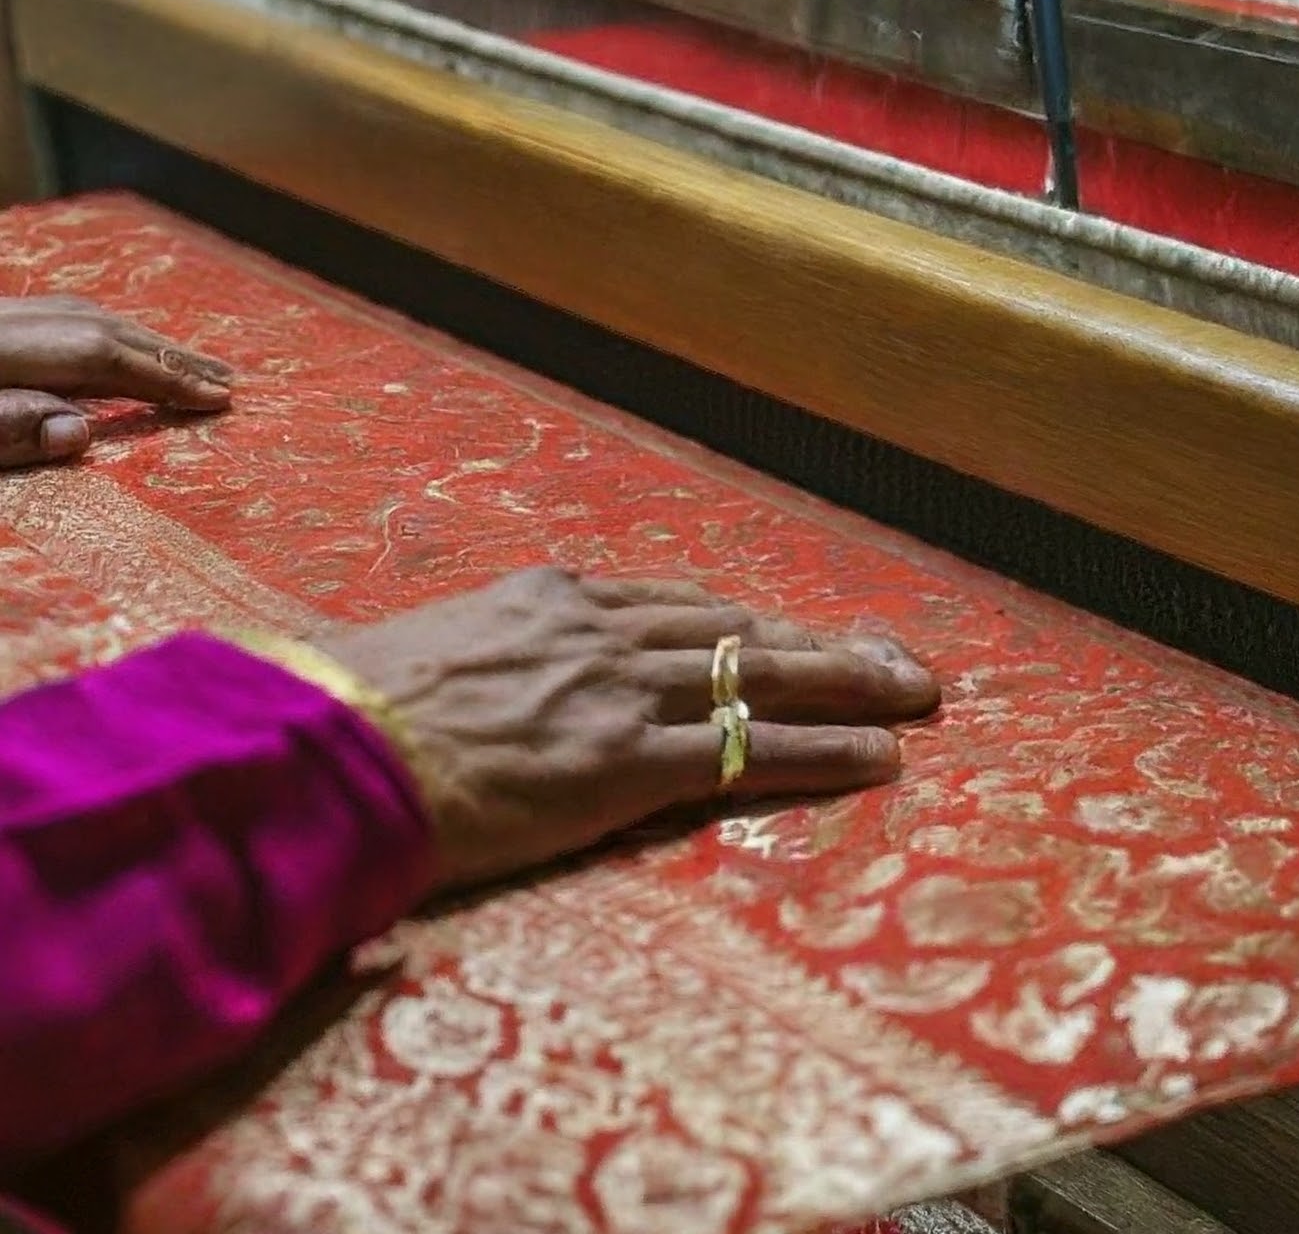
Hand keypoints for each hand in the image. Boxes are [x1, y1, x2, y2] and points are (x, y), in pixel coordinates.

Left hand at [0, 296, 232, 466]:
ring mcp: (10, 318)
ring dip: (149, 344)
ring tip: (195, 365)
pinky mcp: (4, 322)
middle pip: (107, 332)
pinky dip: (115, 338)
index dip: (165, 378)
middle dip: (173, 356)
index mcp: (8, 349)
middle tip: (228, 379)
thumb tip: (79, 434)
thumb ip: (11, 428)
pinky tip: (128, 349)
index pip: (103, 358)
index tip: (218, 399)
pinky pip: (72, 322)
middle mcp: (16, 322)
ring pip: (91, 321)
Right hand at [315, 569, 940, 890]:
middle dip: (828, 643)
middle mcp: (604, 629)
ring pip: (761, 677)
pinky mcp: (625, 762)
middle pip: (742, 629)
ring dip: (848, 685)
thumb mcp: (442, 646)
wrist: (323, 747)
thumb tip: (520, 672)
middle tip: (898, 653)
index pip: (682, 604)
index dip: (750, 621)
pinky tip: (879, 756)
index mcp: (557, 597)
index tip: (794, 629)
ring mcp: (620, 692)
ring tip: (914, 694)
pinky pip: (748, 752)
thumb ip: (507, 649)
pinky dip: (822, 751)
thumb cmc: (357, 704)